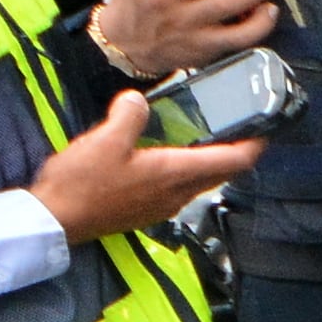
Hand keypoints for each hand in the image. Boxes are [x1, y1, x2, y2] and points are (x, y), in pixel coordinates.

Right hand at [28, 88, 265, 244]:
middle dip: (236, 150)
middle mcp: (177, 194)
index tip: (266, 127)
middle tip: (240, 126)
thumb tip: (138, 101)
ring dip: (210, 160)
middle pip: (222, 172)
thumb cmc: (81, 184)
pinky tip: (166, 154)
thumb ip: (129, 114)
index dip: (255, 144)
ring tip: (205, 135)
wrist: (55, 220)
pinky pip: (179, 187)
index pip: (234, 161)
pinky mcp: (147, 210)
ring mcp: (163, 205)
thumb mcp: (105, 139)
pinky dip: (186, 170)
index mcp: (176, 174)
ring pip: (201, 181)